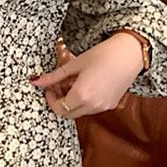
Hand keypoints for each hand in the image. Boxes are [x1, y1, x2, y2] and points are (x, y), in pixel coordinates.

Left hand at [30, 33, 145, 117]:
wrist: (131, 53)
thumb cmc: (103, 55)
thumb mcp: (75, 64)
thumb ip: (54, 76)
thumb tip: (36, 81)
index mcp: (82, 95)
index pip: (59, 108)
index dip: (50, 99)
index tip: (49, 88)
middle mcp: (93, 105)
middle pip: (68, 113)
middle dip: (59, 101)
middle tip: (58, 85)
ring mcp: (103, 107)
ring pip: (80, 111)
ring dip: (72, 101)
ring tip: (72, 82)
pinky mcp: (111, 105)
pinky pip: (92, 108)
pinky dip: (84, 101)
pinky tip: (86, 84)